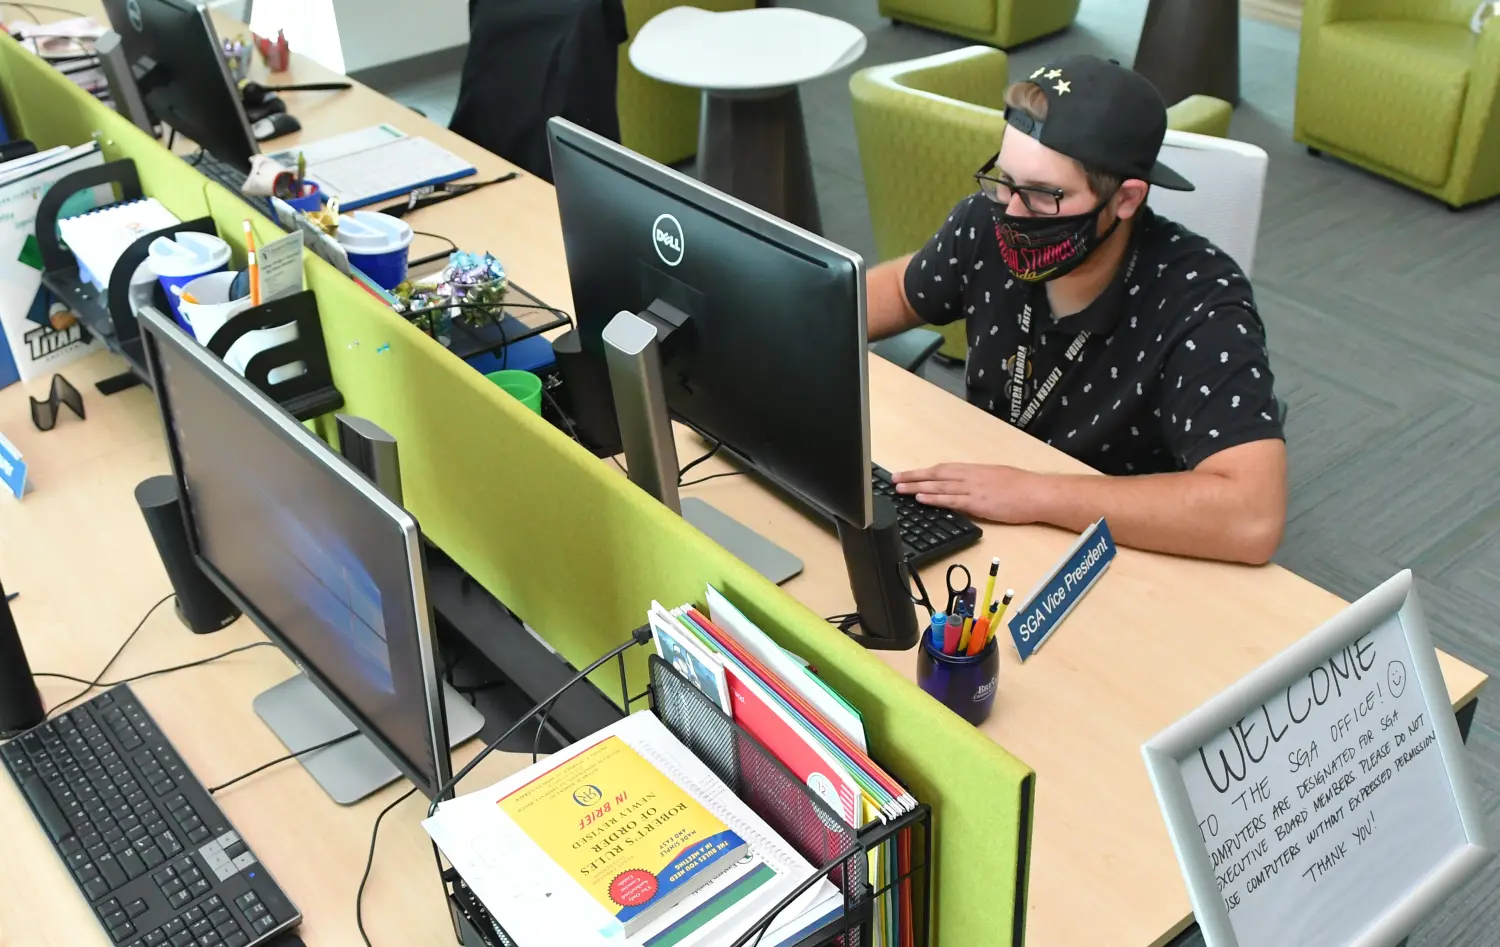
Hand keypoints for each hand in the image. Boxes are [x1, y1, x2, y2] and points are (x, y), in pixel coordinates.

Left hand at [892, 463, 1049, 523]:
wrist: (1037, 493)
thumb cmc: (1022, 486)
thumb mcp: (996, 477)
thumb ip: (978, 481)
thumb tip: (964, 487)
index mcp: (974, 470)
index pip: (942, 469)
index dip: (923, 471)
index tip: (907, 473)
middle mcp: (969, 476)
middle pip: (935, 474)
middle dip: (913, 476)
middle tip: (894, 479)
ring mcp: (972, 488)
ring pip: (938, 485)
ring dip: (917, 486)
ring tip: (900, 488)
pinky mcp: (977, 502)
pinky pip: (951, 500)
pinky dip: (934, 498)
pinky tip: (921, 497)